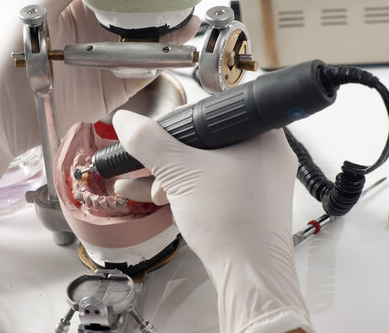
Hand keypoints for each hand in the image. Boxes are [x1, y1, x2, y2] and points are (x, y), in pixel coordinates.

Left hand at [0, 0, 220, 185]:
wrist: (8, 109)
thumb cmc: (14, 57)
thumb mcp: (38, 11)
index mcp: (85, 8)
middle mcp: (104, 31)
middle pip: (147, 7)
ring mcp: (115, 58)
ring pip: (154, 36)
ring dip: (177, 21)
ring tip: (194, 6)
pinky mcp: (119, 85)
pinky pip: (149, 69)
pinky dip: (167, 56)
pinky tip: (180, 38)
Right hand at [113, 110, 312, 332]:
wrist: (250, 276)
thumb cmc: (233, 223)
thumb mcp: (180, 173)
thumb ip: (148, 141)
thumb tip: (125, 120)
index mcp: (260, 133)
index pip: (209, 112)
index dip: (174, 124)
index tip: (153, 135)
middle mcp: (263, 153)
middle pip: (201, 141)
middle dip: (165, 158)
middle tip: (146, 167)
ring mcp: (255, 180)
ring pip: (202, 166)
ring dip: (166, 175)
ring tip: (134, 183)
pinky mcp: (245, 202)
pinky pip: (208, 186)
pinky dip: (182, 189)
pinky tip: (151, 195)